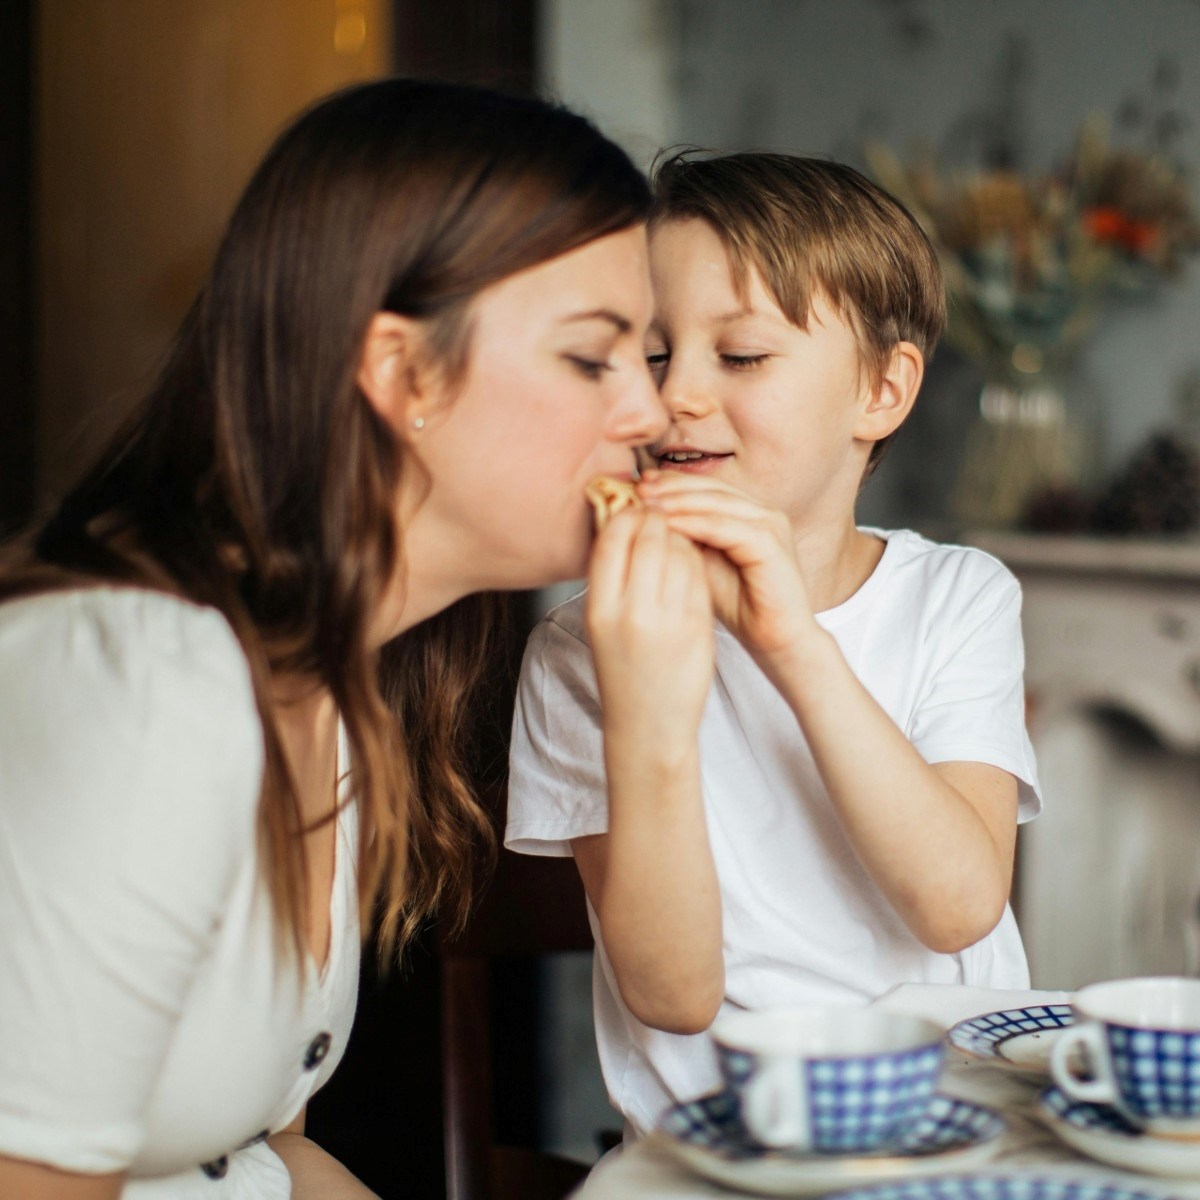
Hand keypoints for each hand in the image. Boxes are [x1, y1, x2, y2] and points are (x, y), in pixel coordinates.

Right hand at [585, 507, 713, 752]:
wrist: (649, 724)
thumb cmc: (624, 669)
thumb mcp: (602, 623)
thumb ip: (612, 576)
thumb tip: (623, 518)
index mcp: (600, 608)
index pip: (614, 536)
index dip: (627, 513)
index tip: (634, 509)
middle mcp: (632, 612)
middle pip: (650, 536)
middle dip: (658, 518)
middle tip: (661, 513)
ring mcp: (669, 620)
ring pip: (680, 550)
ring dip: (680, 535)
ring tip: (675, 538)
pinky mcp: (698, 626)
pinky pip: (700, 574)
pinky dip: (696, 558)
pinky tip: (692, 562)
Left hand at [638, 472, 817, 677]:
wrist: (776, 641)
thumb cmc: (740, 608)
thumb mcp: (702, 566)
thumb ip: (683, 539)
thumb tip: (644, 519)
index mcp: (748, 514)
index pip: (705, 487)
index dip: (670, 483)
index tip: (635, 485)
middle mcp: (762, 513)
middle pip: (711, 487)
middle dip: (671, 487)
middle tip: (637, 490)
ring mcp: (770, 525)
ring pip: (717, 502)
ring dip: (679, 501)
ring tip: (646, 505)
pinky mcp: (771, 544)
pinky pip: (727, 527)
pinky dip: (696, 524)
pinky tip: (669, 525)